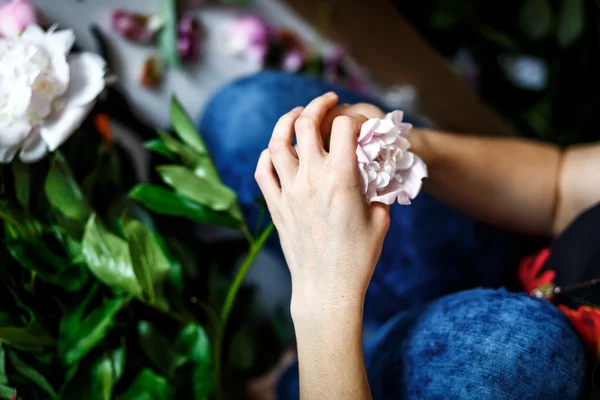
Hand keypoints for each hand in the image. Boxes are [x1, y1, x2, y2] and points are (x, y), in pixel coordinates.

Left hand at [254, 93, 389, 319]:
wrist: (326, 287)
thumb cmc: (358, 257)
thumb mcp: (380, 220)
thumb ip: (378, 192)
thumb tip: (375, 179)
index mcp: (341, 178)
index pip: (343, 126)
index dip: (353, 118)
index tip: (358, 125)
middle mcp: (311, 178)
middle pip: (306, 123)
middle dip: (317, 105)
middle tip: (327, 102)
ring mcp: (289, 190)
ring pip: (278, 142)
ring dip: (286, 121)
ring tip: (296, 115)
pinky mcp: (276, 206)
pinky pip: (262, 171)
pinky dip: (267, 155)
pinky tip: (276, 151)